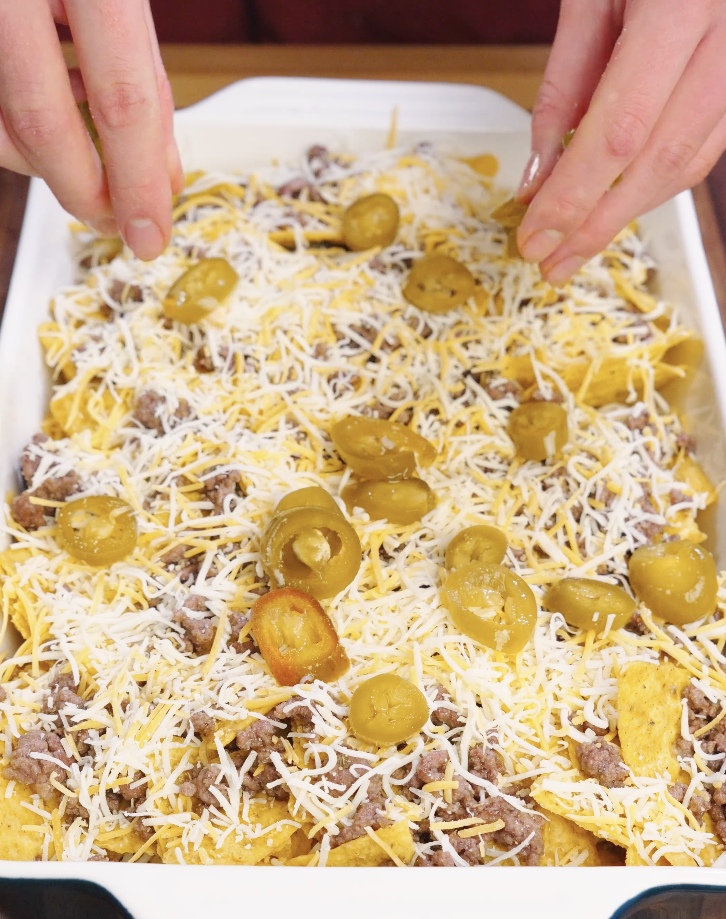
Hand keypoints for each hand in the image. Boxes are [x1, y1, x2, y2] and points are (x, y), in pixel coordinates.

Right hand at [0, 0, 182, 259]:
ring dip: (41, 157)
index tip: (152, 230)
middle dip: (83, 190)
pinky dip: (13, 122)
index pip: (123, 96)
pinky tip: (51, 97)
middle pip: (38, 121)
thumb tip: (163, 173)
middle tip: (113, 224)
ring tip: (83, 148)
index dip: (140, 179)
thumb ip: (142, 73)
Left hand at [516, 0, 725, 284]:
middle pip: (659, 161)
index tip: (534, 237)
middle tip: (551, 260)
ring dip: (627, 213)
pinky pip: (707, 146)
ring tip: (575, 244)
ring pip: (689, 163)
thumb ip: (565, 86)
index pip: (621, 131)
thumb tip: (539, 176)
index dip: (574, 197)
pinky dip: (655, 183)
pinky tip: (616, 203)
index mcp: (683, 3)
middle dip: (597, 223)